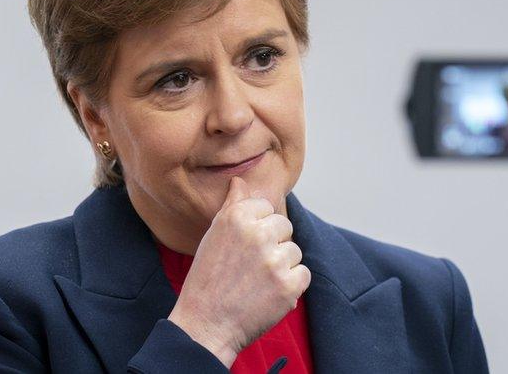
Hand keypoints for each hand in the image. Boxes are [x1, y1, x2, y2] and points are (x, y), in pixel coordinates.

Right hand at [166, 176, 310, 366]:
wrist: (204, 326)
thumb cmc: (207, 280)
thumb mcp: (213, 236)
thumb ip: (232, 206)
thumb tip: (240, 180)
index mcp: (237, 218)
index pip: (267, 208)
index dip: (257, 228)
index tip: (243, 247)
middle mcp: (257, 234)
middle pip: (284, 227)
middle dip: (272, 244)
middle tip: (250, 267)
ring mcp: (275, 261)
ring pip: (294, 251)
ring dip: (282, 266)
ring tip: (257, 282)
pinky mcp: (289, 285)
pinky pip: (304, 274)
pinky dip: (291, 286)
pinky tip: (269, 293)